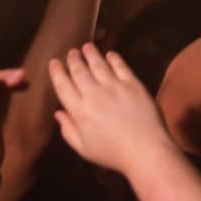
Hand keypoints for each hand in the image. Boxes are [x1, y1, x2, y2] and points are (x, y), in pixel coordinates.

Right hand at [49, 43, 173, 177]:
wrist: (146, 151)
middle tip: (71, 52)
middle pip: (79, 71)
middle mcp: (94, 94)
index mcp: (79, 111)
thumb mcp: (84, 149)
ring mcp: (114, 87)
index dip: (57, 72)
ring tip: (87, 47)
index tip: (54, 62)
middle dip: (73, 59)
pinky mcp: (133, 84)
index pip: (63, 85)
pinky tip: (110, 54)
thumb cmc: (113, 154)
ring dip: (91, 54)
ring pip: (98, 64)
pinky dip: (114, 58)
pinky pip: (121, 66)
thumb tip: (58, 113)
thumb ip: (68, 130)